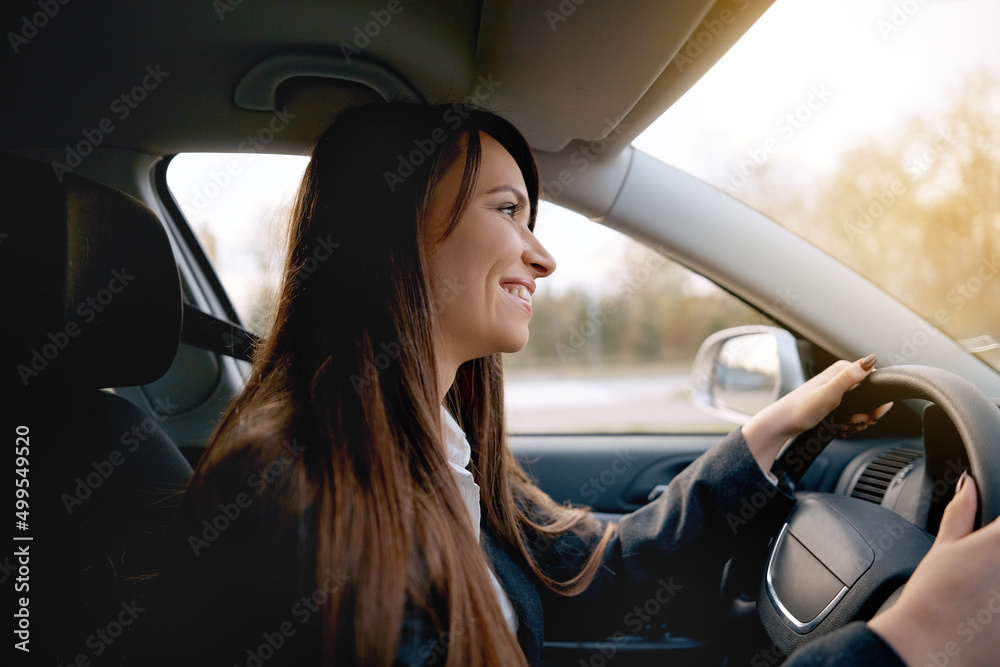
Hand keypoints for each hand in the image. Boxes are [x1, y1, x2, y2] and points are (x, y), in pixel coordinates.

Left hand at [742, 355, 885, 475]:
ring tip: (846, 425)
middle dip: (867, 412)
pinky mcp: (833, 403)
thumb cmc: (800, 409)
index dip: (876, 398)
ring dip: (858, 420)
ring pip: (862, 406)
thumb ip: (849, 377)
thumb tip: (871, 359)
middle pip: (870, 395)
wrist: (782, 424)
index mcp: (841, 370)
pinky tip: (842, 427)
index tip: (870, 412)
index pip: (875, 378)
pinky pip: (852, 413)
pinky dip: (850, 423)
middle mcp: (840, 377)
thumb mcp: (828, 393)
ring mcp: (836, 390)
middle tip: (854, 421)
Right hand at [869, 474, 999, 665]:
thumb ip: (960, 512)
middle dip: (996, 557)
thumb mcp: (943, 549)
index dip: (997, 528)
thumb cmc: (932, 598)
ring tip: (986, 592)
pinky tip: (989, 610)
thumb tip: (967, 485)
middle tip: (983, 570)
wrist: (929, 645)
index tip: (987, 540)